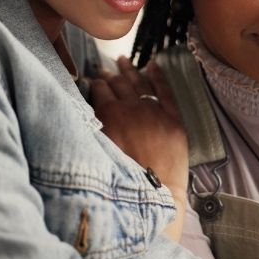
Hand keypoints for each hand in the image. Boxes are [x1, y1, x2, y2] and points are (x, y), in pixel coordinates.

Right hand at [91, 57, 188, 239]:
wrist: (153, 197)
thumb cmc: (119, 181)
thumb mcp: (96, 151)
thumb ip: (90, 127)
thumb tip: (83, 111)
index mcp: (109, 114)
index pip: (101, 89)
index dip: (96, 83)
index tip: (93, 80)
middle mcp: (132, 108)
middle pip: (119, 84)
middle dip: (110, 75)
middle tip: (105, 70)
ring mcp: (155, 112)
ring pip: (140, 83)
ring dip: (131, 70)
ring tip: (123, 61)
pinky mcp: (174, 120)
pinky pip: (166, 91)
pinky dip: (159, 77)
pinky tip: (153, 66)